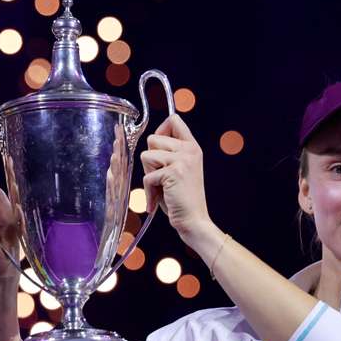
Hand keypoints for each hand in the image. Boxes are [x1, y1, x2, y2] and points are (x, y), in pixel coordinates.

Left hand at [141, 114, 211, 240]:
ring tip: (161, 187)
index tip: (159, 148)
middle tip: (161, 177)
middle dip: (150, 159)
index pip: (174, 120)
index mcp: (192, 147)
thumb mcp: (179, 169)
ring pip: (147, 155)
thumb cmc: (182, 198)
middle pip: (153, 139)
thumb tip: (152, 138)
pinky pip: (147, 176)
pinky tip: (158, 199)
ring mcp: (183, 159)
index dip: (160, 130)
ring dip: (149, 174)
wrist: (194, 220)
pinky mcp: (174, 172)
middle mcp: (189, 149)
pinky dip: (149, 190)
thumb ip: (170, 152)